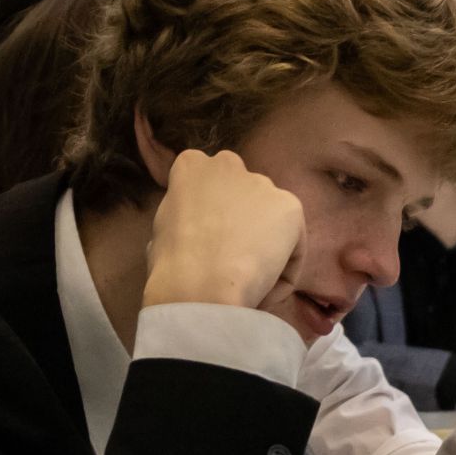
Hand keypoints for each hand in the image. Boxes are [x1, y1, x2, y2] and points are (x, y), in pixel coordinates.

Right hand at [141, 149, 304, 313]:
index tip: (209, 248)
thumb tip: (197, 230)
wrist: (201, 285)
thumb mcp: (163, 230)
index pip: (209, 188)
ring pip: (270, 225)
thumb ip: (186, 217)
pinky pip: (292, 249)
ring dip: (264, 252)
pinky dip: (282, 276)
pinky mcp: (290, 207)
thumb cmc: (172, 265)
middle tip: (232, 264)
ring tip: (248, 284)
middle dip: (243, 228)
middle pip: (244, 199)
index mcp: (191, 166)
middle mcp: (228, 163)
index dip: (212, 222)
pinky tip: (264, 291)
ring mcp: (262, 183)